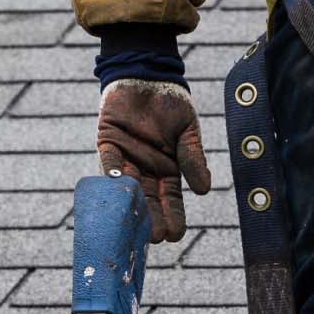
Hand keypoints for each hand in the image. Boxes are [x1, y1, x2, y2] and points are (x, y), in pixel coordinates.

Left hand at [96, 79, 210, 242]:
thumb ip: (193, 159)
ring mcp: (126, 158)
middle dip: (152, 219)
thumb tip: (205, 190)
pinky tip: (118, 190)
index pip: (171, 200)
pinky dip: (112, 174)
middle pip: (148, 200)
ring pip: (129, 188)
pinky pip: (109, 161)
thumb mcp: (188, 132)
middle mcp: (146, 169)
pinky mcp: (108, 143)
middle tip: (155, 239)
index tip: (176, 235)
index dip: (173, 216)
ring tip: (136, 225)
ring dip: (132, 206)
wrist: (149, 74)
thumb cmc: (172, 103)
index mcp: (167, 169)